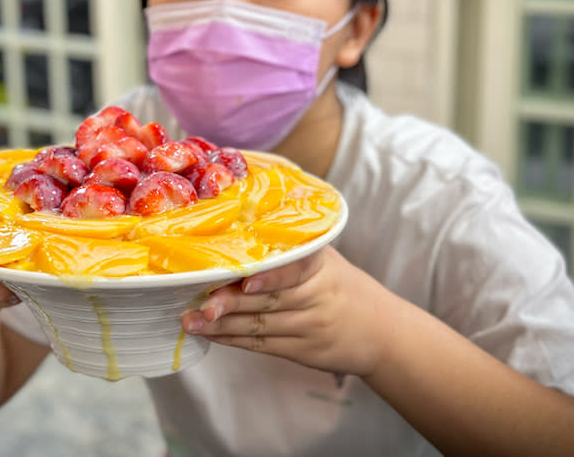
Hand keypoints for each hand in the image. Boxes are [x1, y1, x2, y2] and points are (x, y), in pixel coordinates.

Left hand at [180, 246, 391, 375]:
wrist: (382, 332)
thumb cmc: (342, 285)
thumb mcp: (327, 260)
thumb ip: (291, 248)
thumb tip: (239, 221)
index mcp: (322, 265)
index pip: (297, 268)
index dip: (272, 276)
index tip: (246, 279)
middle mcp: (318, 296)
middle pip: (269, 301)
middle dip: (230, 302)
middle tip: (196, 302)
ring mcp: (311, 327)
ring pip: (260, 325)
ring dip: (222, 325)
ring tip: (191, 320)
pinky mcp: (304, 351)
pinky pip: (263, 345)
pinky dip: (234, 340)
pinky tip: (211, 334)